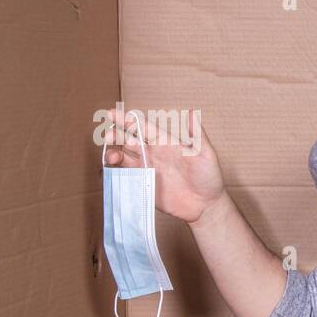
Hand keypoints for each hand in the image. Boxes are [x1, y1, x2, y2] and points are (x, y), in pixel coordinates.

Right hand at [101, 106, 225, 223]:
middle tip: (108, 135)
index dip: (127, 119)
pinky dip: (112, 172)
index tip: (112, 113)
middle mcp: (152, 153)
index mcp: (164, 142)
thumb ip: (198, 135)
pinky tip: (108, 172)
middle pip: (127, 140)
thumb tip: (193, 112)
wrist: (206, 205)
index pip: (142, 127)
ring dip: (112, 154)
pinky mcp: (142, 184)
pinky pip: (123, 176)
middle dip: (115, 135)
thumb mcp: (206, 155)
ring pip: (122, 157)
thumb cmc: (209, 177)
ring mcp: (145, 169)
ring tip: (112, 157)